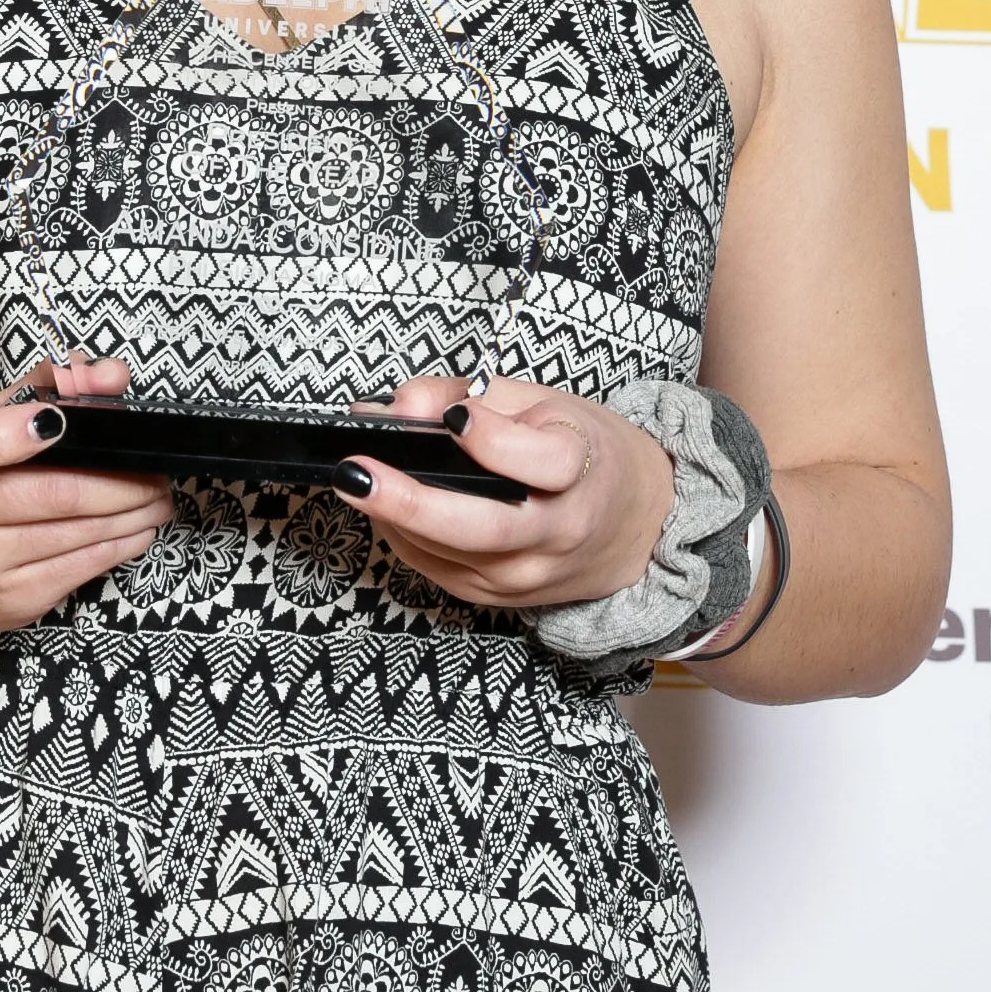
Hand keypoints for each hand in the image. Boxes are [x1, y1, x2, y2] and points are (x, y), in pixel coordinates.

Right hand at [0, 354, 169, 631]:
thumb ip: (40, 386)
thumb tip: (112, 378)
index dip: (32, 430)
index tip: (71, 421)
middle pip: (56, 495)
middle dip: (126, 482)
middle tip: (157, 470)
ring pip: (76, 537)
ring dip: (132, 517)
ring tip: (155, 498)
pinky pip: (73, 574)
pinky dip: (114, 548)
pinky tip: (133, 530)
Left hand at [342, 377, 674, 609]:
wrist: (635, 524)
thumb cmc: (586, 451)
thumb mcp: (542, 402)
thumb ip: (471, 393)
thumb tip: (398, 405)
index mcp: (582, 471)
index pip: (543, 462)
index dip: (495, 441)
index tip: (454, 417)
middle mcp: (556, 533)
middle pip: (482, 528)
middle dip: (410, 501)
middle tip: (355, 472)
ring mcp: (525, 575)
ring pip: (447, 553)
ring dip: (391, 516)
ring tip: (355, 476)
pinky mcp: (498, 598)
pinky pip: (437, 569)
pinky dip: (403, 536)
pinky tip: (384, 505)